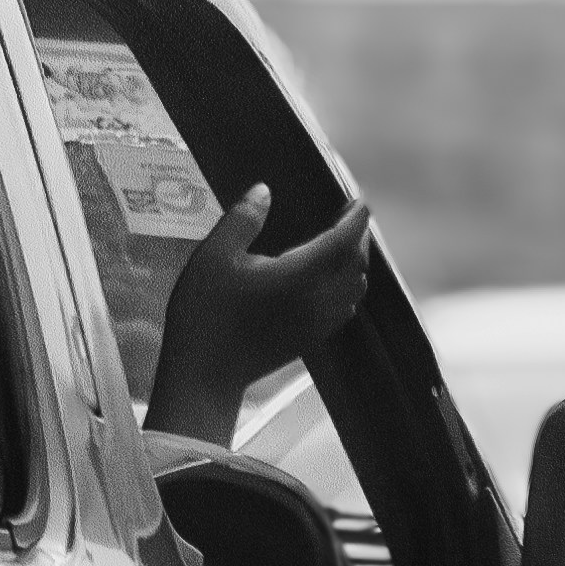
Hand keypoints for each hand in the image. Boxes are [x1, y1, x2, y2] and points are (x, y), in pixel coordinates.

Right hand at [145, 187, 374, 444]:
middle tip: (350, 217)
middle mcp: (317, 300)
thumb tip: (263, 191)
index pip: (342, 240)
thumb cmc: (205, 314)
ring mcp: (316, 324)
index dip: (355, 218)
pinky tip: (329, 281)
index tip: (359, 200)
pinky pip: (343, 308)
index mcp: (299, 275)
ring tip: (342, 245)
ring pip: (354, 288)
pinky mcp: (310, 340)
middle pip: (356, 264)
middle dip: (358, 237)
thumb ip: (243, 219)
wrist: (204, 374)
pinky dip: (347, 287)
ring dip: (355, 263)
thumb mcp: (214, 256)